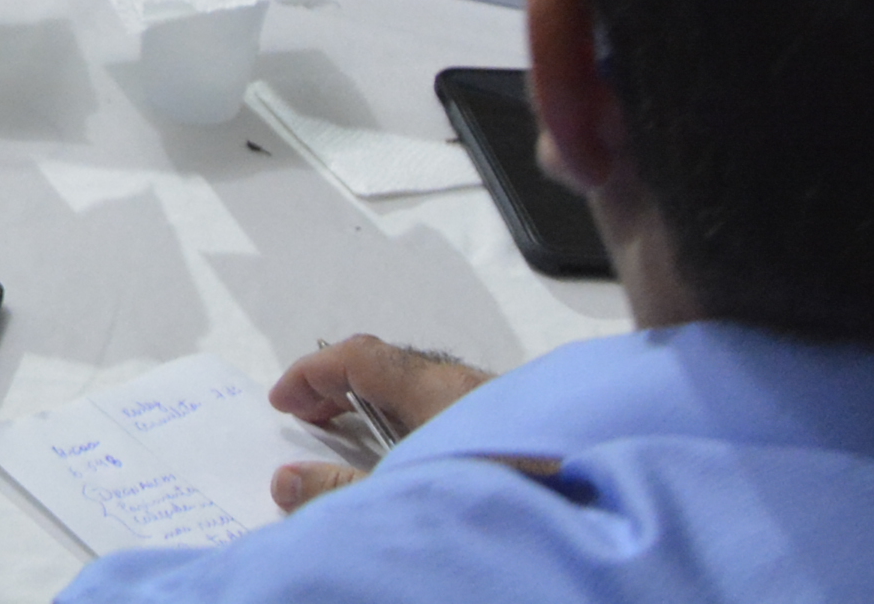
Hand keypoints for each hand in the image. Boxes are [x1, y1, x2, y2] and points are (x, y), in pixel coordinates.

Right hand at [264, 337, 499, 514]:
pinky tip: (409, 460)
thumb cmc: (499, 498)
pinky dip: (409, 421)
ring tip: (351, 442)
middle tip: (307, 420)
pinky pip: (446, 409)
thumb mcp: (404, 498)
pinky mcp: (518, 433)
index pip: (358, 357)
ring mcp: (496, 407)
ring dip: (376, 406)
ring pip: (420, 388)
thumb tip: (283, 481)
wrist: (591, 515)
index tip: (282, 402)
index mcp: (435, 389)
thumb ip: (340, 493)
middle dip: (339, 387)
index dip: (312, 373)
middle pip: (388, 366)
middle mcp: (466, 386)